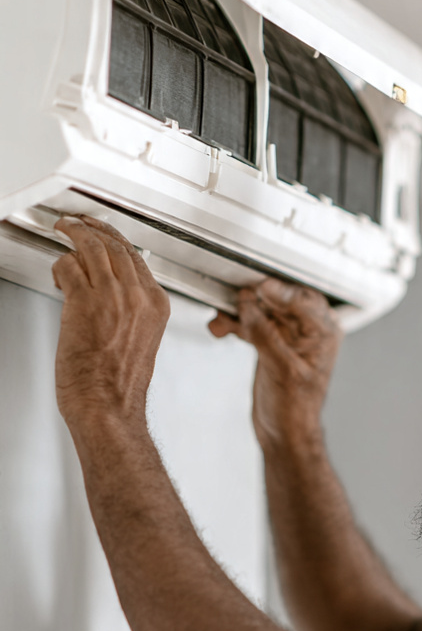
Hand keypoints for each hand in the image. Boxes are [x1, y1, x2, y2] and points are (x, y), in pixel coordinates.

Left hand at [52, 217, 169, 433]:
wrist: (108, 406)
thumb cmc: (118, 387)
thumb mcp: (140, 342)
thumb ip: (132, 314)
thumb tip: (111, 295)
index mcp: (155, 305)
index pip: (136, 257)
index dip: (115, 240)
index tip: (103, 233)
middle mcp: (137, 296)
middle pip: (115, 245)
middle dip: (94, 228)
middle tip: (78, 224)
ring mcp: (111, 296)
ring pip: (92, 246)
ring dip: (74, 234)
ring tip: (63, 230)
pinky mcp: (83, 301)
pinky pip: (68, 266)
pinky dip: (59, 264)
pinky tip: (57, 273)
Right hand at [209, 278, 342, 449]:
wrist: (283, 432)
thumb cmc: (295, 409)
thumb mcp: (282, 369)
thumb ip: (266, 334)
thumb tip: (249, 305)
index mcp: (324, 333)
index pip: (304, 301)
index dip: (280, 293)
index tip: (259, 288)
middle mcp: (308, 330)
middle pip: (279, 300)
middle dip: (254, 300)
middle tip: (236, 299)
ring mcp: (287, 334)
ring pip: (261, 310)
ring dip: (239, 313)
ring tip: (223, 320)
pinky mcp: (270, 341)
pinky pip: (250, 323)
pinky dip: (235, 324)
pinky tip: (222, 328)